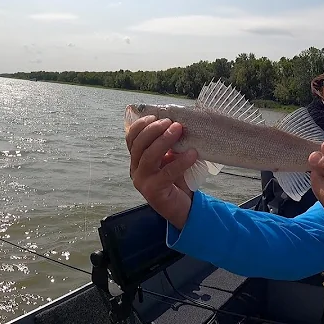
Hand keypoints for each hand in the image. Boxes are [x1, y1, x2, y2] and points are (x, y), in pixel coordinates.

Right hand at [125, 115, 197, 229]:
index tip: (157, 116)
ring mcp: (142, 181)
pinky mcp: (153, 191)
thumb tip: (179, 122)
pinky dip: (180, 162)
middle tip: (171, 123)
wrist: (183, 207)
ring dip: (164, 141)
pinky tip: (192, 154)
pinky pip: (166, 173)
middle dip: (154, 130)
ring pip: (149, 157)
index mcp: (137, 159)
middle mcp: (136, 169)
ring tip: (179, 130)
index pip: (131, 138)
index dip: (141, 125)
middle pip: (138, 145)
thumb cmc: (177, 179)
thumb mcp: (172, 157)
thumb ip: (170, 144)